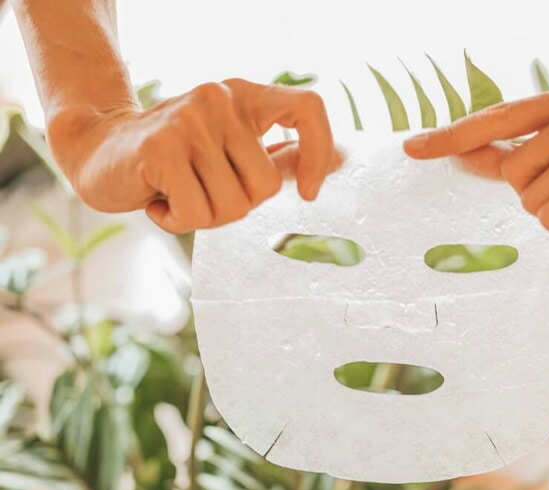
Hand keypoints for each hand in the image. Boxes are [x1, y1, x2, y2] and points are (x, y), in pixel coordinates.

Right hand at [47, 79, 336, 232]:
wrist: (99, 150)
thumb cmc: (175, 161)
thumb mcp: (230, 151)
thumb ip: (275, 156)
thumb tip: (337, 164)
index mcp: (245, 97)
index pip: (309, 109)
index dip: (320, 154)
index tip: (310, 193)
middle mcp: (221, 99)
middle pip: (267, 186)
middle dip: (238, 206)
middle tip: (203, 193)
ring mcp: (191, 120)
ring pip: (233, 207)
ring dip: (205, 217)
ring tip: (178, 193)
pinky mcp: (161, 147)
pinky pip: (197, 213)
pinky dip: (177, 221)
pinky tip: (158, 200)